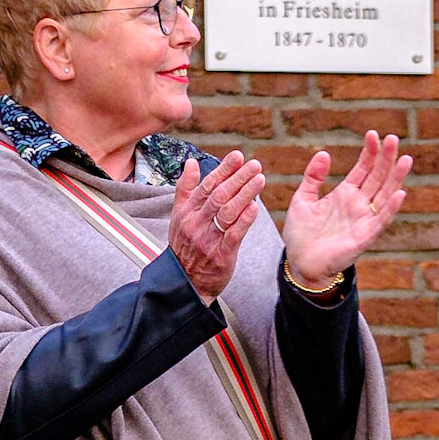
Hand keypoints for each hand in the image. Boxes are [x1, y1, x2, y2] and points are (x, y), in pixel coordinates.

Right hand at [169, 151, 264, 303]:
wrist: (186, 283)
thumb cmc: (186, 248)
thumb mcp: (179, 217)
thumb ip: (186, 189)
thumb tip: (191, 162)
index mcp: (187, 212)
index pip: (207, 185)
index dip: (224, 169)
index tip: (238, 156)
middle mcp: (195, 223)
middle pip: (218, 195)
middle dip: (238, 178)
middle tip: (255, 165)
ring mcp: (207, 240)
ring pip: (227, 212)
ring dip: (245, 194)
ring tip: (260, 180)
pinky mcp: (220, 256)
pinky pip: (233, 235)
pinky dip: (244, 220)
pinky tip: (255, 207)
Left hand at [282, 130, 412, 290]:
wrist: (300, 263)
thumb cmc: (301, 234)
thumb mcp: (303, 198)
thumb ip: (313, 176)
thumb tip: (324, 153)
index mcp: (345, 194)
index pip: (363, 169)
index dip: (369, 152)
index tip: (373, 134)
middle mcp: (358, 205)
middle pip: (378, 177)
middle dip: (386, 158)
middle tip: (394, 138)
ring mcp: (363, 220)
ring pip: (385, 195)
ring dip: (396, 178)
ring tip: (405, 159)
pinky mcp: (365, 237)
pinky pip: (381, 221)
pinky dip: (391, 208)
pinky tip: (400, 193)